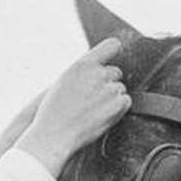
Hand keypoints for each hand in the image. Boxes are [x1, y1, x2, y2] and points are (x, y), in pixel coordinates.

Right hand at [14, 39, 129, 176]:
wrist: (54, 135)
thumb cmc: (54, 112)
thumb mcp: (64, 81)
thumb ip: (84, 71)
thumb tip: (99, 67)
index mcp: (83, 64)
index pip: (112, 45)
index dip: (113, 52)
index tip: (109, 61)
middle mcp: (98, 74)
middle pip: (116, 72)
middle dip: (108, 83)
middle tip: (92, 99)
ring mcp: (109, 89)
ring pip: (120, 88)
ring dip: (112, 98)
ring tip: (93, 110)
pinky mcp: (118, 105)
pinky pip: (126, 102)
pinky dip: (118, 109)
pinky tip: (101, 116)